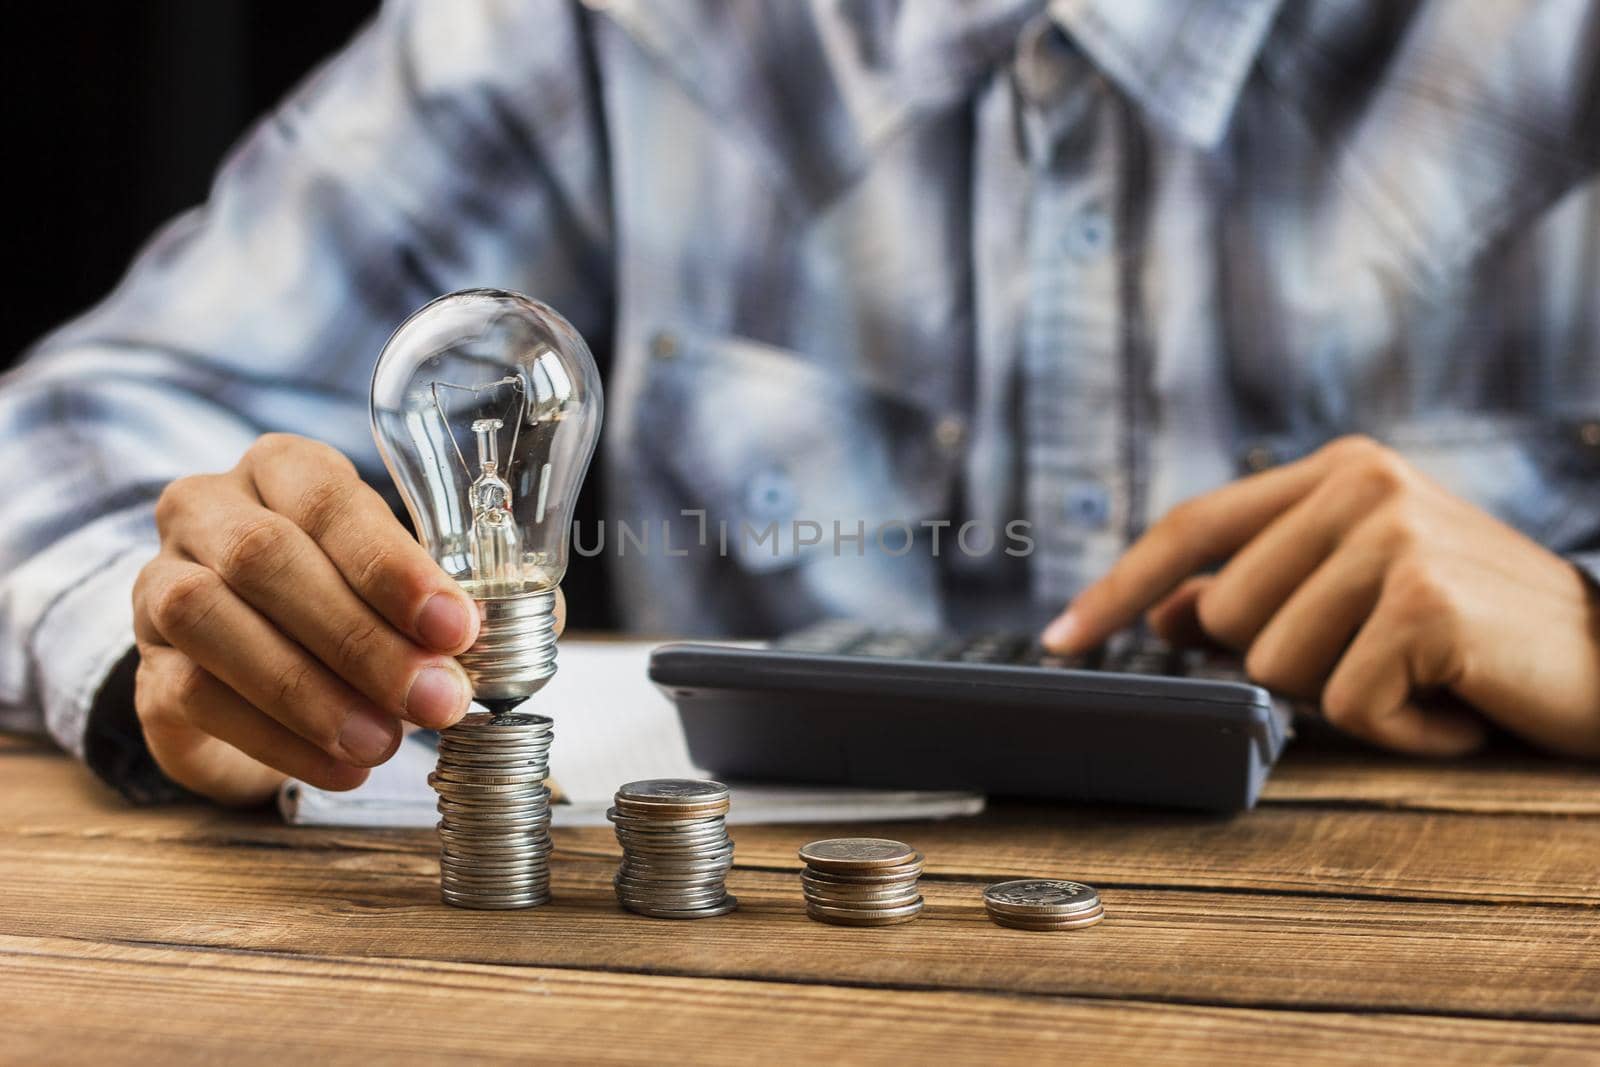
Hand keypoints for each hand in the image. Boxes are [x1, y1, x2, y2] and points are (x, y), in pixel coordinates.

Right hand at [132, 433, 481, 804]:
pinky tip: (343, 765)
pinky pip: (195, 695)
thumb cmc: (343, 601)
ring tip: (385, 741)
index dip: (393, 566)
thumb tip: (536, 620)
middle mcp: (209, 511)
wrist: (249, 667)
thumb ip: (464, 596)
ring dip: (309, 691)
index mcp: (284, 470)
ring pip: (211, 620)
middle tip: (436, 699)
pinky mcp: (146, 667)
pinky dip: (278, 739)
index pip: (331, 500)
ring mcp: (161, 585)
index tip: (455, 626)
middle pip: (267, 559)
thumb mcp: (402, 585)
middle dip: (362, 638)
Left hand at [1042, 436, 1599, 757]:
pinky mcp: (1424, 602)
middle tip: (1389, 656)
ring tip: (1427, 677)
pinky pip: (1346, 706)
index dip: (1116, 588)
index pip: (1193, 527)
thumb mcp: (1362, 598)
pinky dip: (1399, 732)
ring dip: (1350, 698)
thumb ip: (1263, 591)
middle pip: (1229, 619)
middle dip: (1297, 665)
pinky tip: (1456, 706)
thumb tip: (1166, 613)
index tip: (1055, 640)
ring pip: (1276, 667)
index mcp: (1341, 469)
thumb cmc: (1482, 634)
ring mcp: (1395, 537)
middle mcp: (1364, 484)